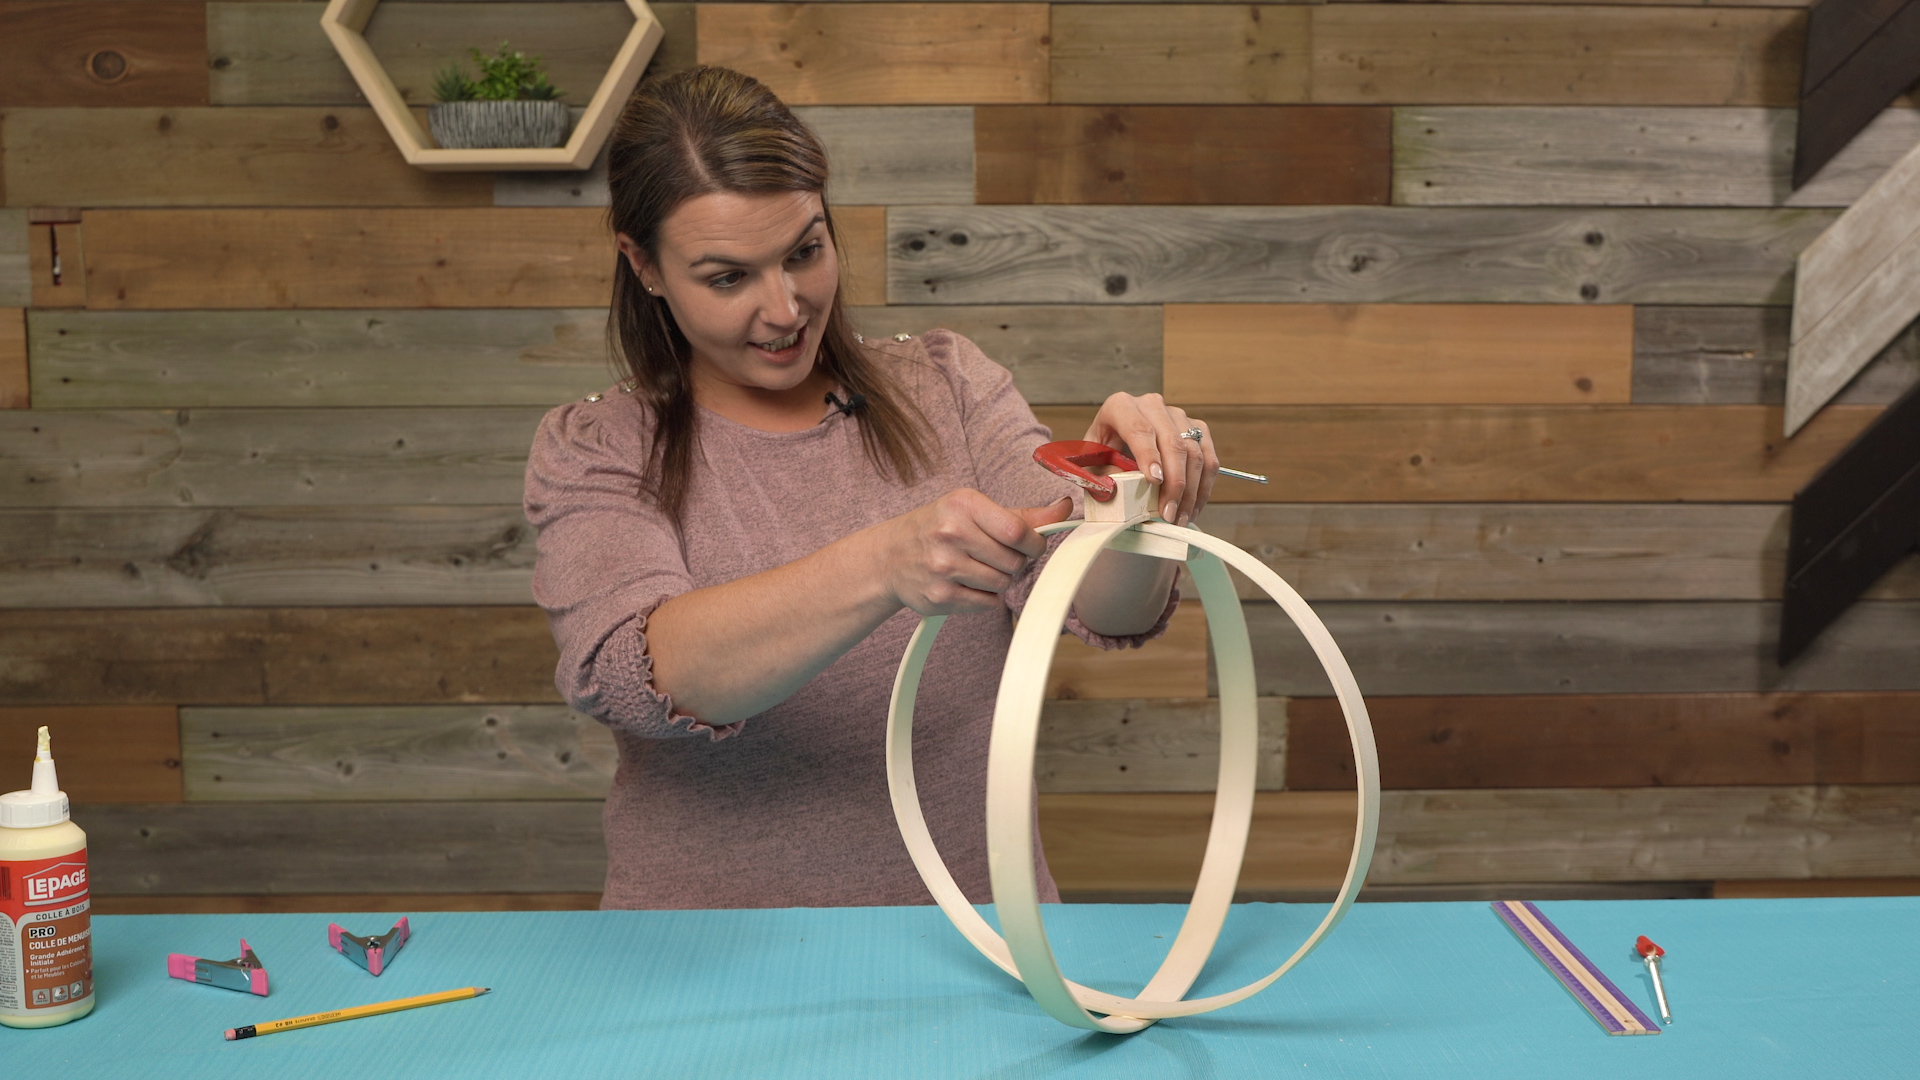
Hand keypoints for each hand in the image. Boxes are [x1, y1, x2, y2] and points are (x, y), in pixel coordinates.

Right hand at [879, 490, 1071, 615]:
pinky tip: (965, 583)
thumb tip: (1066, 508)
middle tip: (994, 556)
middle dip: (1013, 563)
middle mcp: (950, 533)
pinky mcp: (940, 596)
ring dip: (999, 580)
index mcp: (963, 505)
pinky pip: (987, 603)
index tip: (1031, 546)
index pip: (1017, 531)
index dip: (1034, 544)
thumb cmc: (938, 527)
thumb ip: (1022, 515)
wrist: (889, 557)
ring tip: (977, 569)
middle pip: (1014, 561)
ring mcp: (943, 566)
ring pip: (1003, 584)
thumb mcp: (973, 510)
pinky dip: (984, 597)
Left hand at [1084, 393, 1219, 525]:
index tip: (1155, 481)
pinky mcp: (1196, 428)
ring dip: (1191, 490)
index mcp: (1121, 406)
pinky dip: (1204, 486)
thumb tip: (1123, 489)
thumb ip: (1103, 474)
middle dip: (1174, 483)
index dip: (1149, 455)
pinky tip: (1194, 507)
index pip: (1139, 429)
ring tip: (1180, 517)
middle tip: (1169, 513)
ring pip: (1195, 452)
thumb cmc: (1102, 454)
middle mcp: (1152, 405)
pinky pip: (1209, 458)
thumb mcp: (1092, 463)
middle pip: (1173, 442)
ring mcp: (1177, 415)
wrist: (1116, 442)